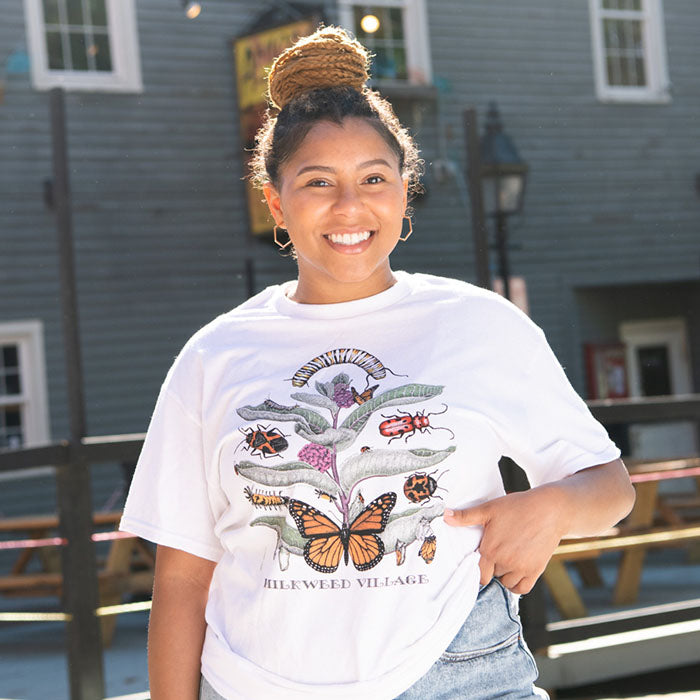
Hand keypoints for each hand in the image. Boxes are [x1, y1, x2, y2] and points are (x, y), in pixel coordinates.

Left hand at [443, 487, 568, 593]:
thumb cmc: (517, 507)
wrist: (549, 510)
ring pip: (506, 583)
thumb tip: (445, 515)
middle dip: (492, 567)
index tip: (482, 558)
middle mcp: (505, 562)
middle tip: (496, 553)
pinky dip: (517, 584)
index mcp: (490, 549)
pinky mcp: (536, 570)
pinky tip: (515, 572)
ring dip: (504, 575)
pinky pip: (522, 589)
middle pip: (492, 576)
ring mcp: (521, 568)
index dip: (478, 566)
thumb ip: (466, 516)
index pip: (478, 573)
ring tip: (507, 558)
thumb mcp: (488, 509)